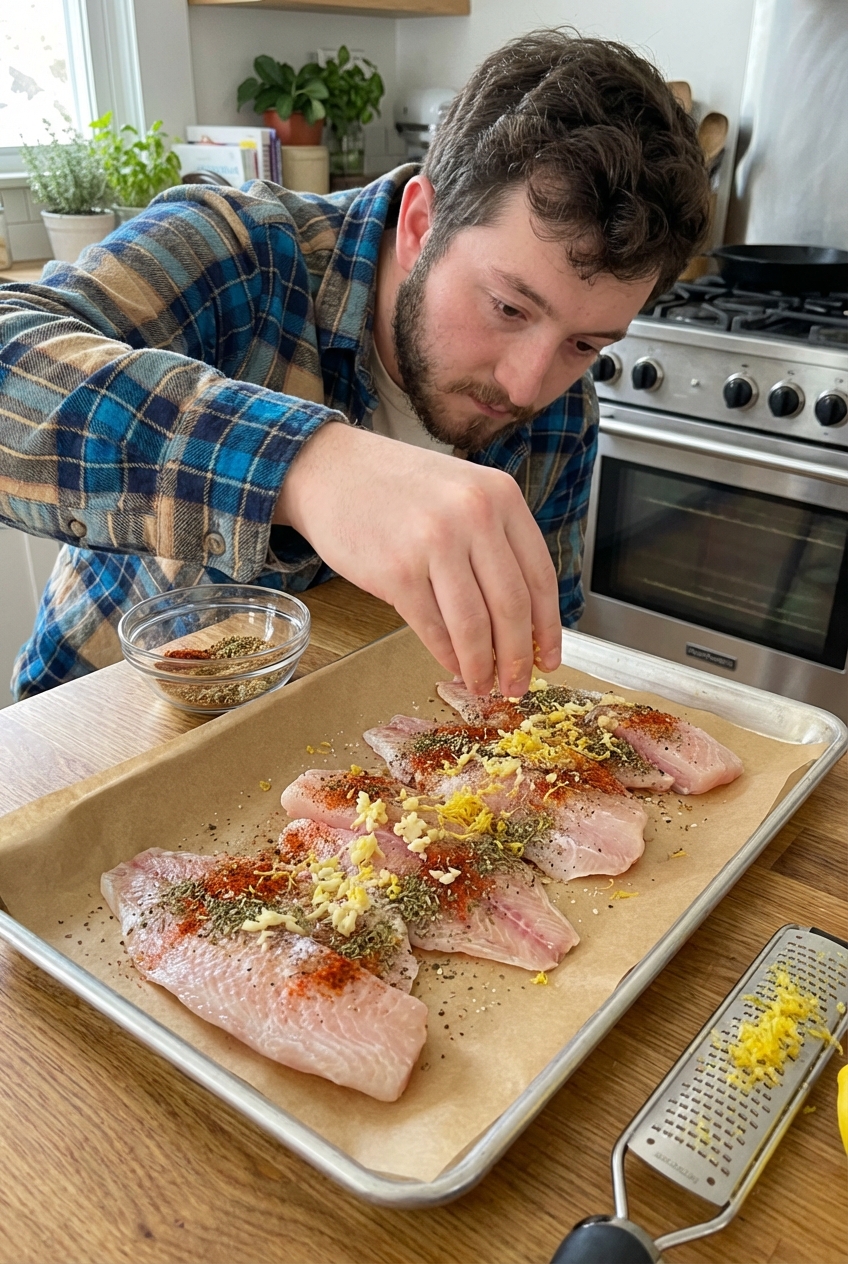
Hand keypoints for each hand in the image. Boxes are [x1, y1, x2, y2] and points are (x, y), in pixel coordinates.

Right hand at [274, 422, 561, 695]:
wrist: (332, 469)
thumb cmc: (397, 486)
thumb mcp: (462, 492)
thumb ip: (494, 542)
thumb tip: (519, 620)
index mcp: (500, 495)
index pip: (539, 577)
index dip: (548, 629)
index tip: (548, 659)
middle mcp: (474, 515)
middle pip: (511, 607)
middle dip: (517, 657)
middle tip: (517, 684)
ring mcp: (434, 543)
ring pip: (474, 625)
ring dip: (481, 665)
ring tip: (483, 683)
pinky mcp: (396, 571)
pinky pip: (433, 628)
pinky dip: (447, 654)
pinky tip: (452, 664)